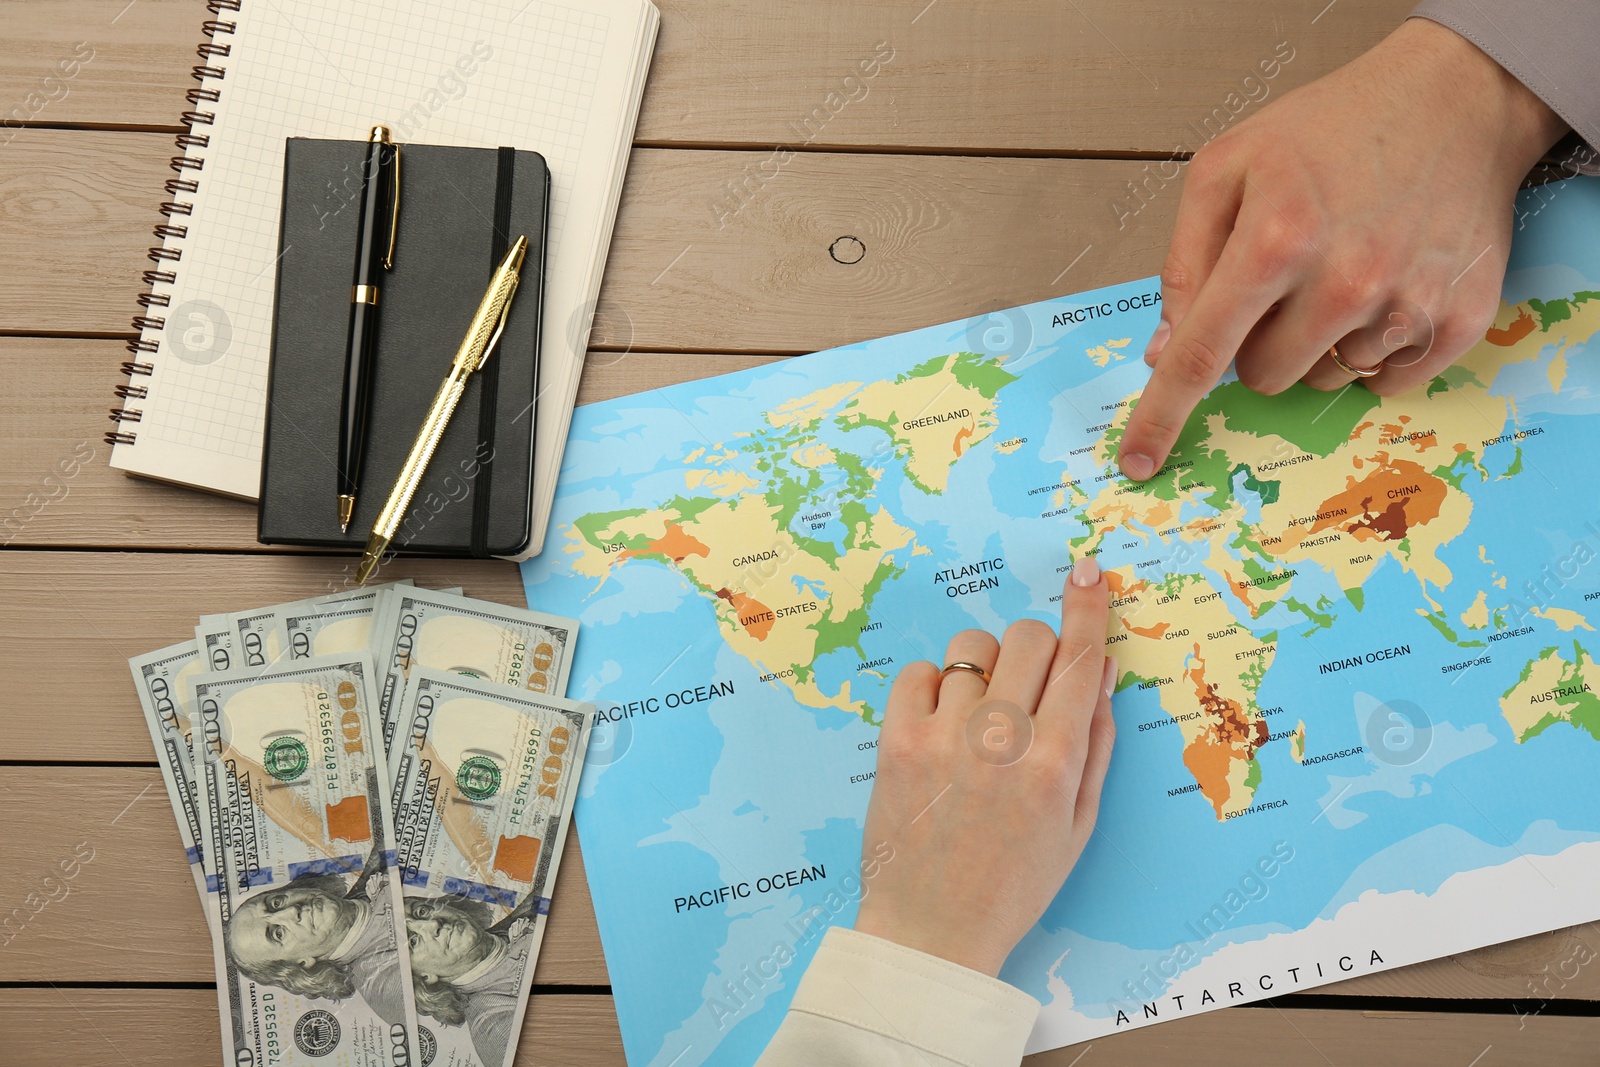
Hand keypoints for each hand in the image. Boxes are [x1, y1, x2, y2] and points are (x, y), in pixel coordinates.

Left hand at [852, 560, 1114, 976]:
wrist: (933, 930)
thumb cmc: (1013, 884)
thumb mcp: (1077, 823)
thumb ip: (1093, 742)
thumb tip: (1101, 670)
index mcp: (1054, 761)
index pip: (1079, 659)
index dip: (1087, 607)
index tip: (1088, 572)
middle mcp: (1000, 739)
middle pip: (1027, 638)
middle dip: (1036, 648)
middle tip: (1028, 685)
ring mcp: (943, 736)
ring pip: (970, 647)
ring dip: (982, 668)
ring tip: (977, 716)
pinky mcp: (896, 740)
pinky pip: (917, 672)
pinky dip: (932, 687)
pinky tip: (939, 725)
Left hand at [1117, 18, 1568, 481]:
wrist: (1454, 99)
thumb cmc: (1327, 131)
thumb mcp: (1226, 169)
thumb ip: (1184, 262)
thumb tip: (1164, 352)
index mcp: (1275, 240)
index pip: (1202, 355)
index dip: (1163, 414)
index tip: (1138, 461)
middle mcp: (1344, 281)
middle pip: (1264, 377)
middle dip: (1259, 342)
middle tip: (1286, 281)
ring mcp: (1407, 305)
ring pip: (1324, 380)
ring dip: (1321, 342)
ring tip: (1345, 268)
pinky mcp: (1460, 321)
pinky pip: (1385, 382)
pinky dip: (1375, 346)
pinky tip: (1387, 285)